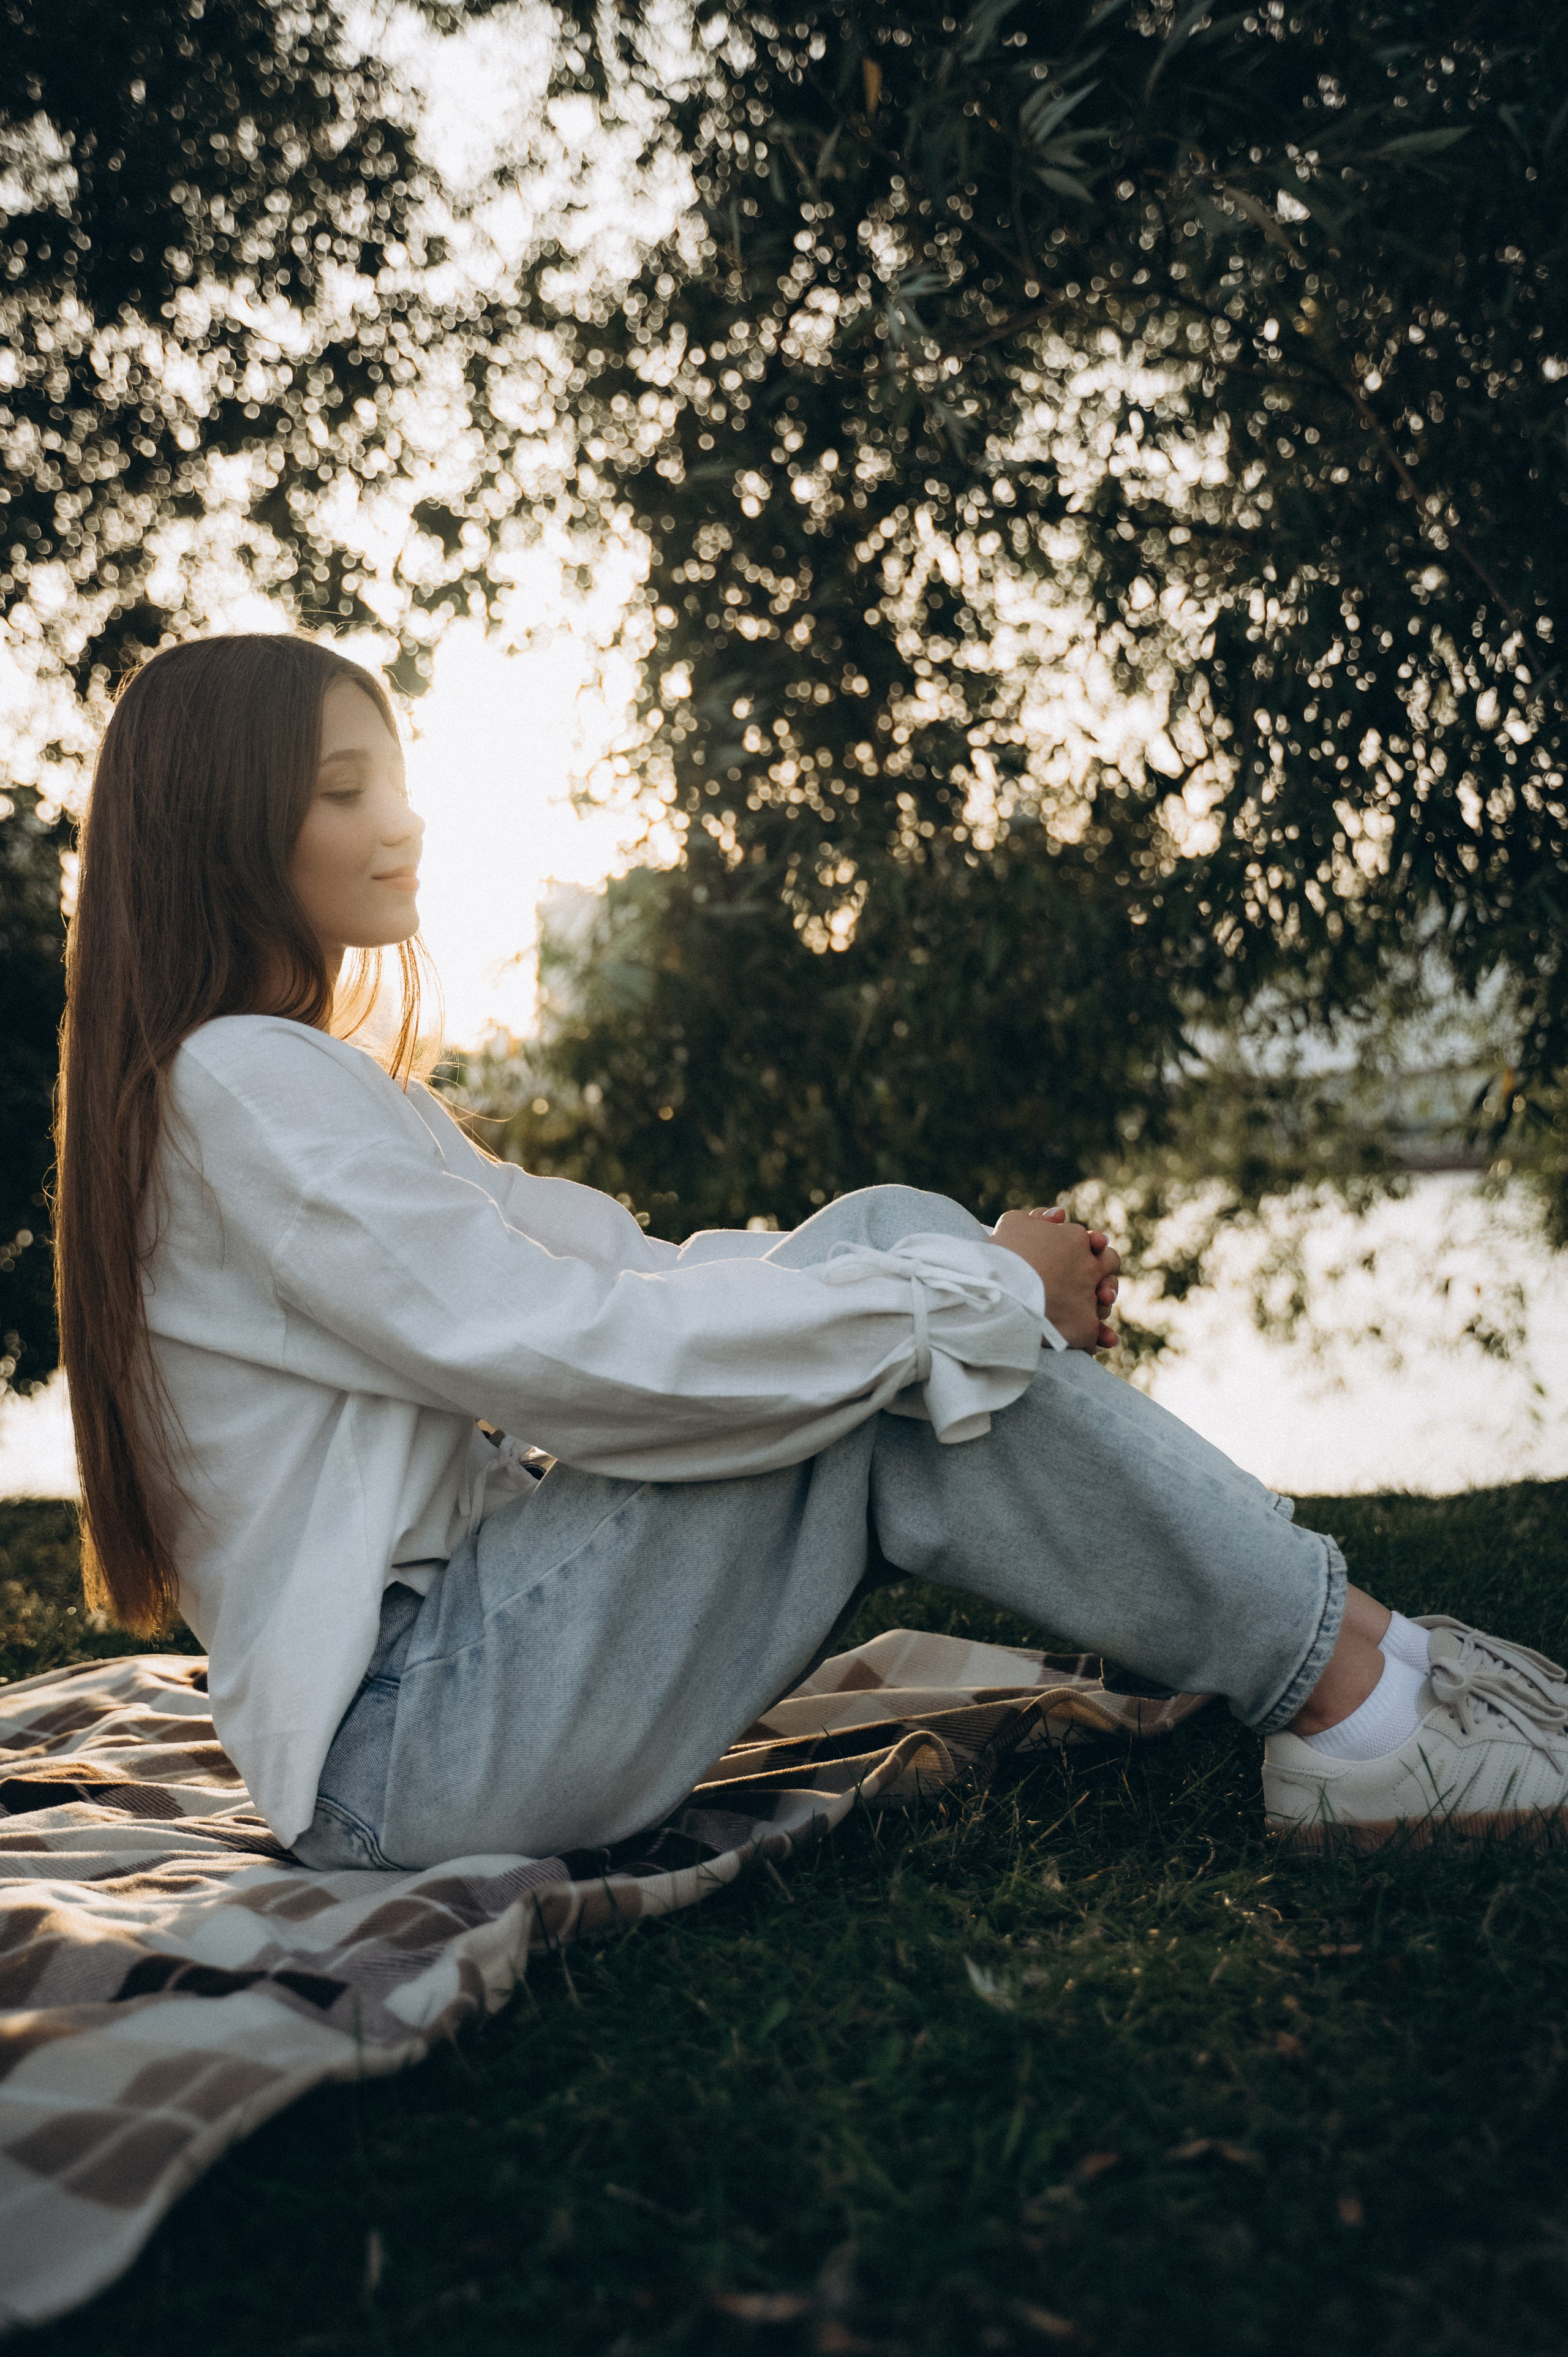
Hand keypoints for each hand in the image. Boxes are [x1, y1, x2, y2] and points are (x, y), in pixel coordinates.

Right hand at [992, 1206, 1120, 1352]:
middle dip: (1102, 1270)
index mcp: (1075, 1239)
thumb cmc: (1001, 1254)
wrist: (996, 1291)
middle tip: (1091, 1282)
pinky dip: (1099, 1338)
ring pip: (1105, 1301)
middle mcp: (1089, 1267)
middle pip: (1110, 1265)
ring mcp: (1089, 1297)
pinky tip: (1100, 1342)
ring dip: (1101, 1305)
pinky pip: (1097, 1334)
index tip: (1083, 1251)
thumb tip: (1059, 1215)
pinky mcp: (1085, 1327)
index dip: (1089, 1247)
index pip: (1094, 1241)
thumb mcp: (1013, 1224)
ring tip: (1092, 1312)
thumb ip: (1039, 1219)